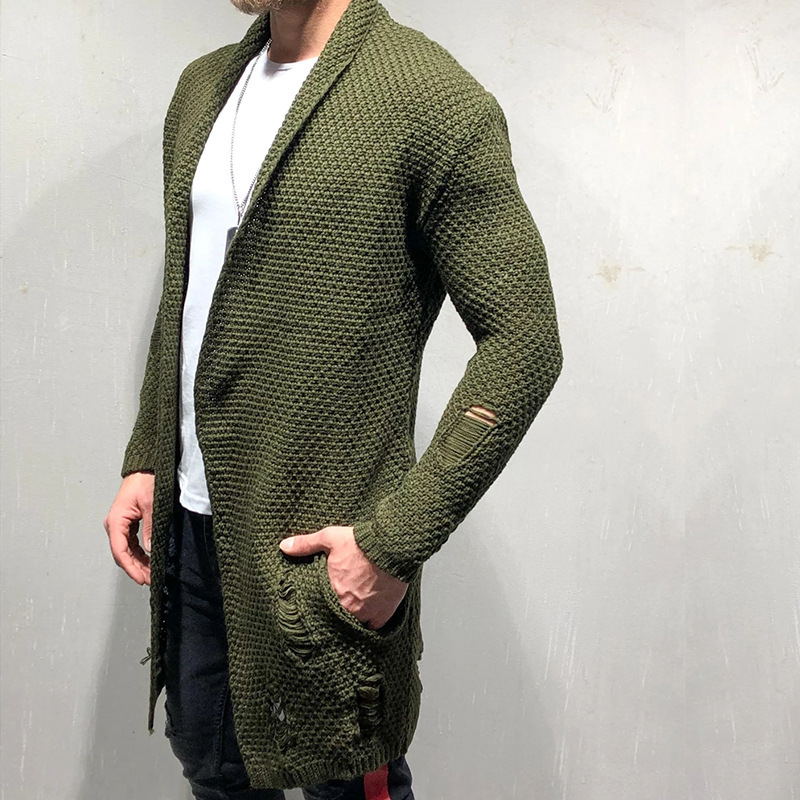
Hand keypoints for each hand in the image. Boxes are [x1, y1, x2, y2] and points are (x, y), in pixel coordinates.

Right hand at [104, 471, 153, 585]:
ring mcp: (121, 525)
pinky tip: (149, 561)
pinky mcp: (128, 523)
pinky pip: (132, 543)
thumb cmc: (146, 481)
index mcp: (116, 521)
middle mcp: (115, 525)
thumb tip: (151, 549)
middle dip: (136, 568)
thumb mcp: (152, 505)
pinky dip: (140, 554)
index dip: (131, 567)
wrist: (146, 468)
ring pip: (127, 550)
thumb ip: (150, 528)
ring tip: (151, 574)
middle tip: (150, 580)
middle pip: (123, 554)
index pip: (120, 551)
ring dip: (139, 563)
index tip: (141, 578)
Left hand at [279, 526, 407, 629]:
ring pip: (354, 624)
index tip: (321, 604)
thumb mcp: (330, 538)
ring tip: (352, 612)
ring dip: (352, 618)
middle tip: (337, 607)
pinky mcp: (382, 614)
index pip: (318, 607)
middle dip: (335, 612)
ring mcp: (365, 613)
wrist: (390, 547)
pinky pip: (373, 627)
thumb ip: (306, 544)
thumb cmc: (361, 543)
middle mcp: (346, 607)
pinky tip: (369, 617)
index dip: (319, 606)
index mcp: (331, 591)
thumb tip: (284, 546)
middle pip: (336, 617)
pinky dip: (370, 624)